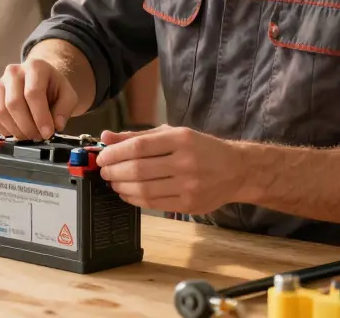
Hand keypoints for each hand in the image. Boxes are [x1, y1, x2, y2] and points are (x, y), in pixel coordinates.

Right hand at [0, 58, 79, 140]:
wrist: (40, 82)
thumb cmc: (54, 88)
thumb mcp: (68, 95)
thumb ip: (65, 109)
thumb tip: (56, 126)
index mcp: (35, 67)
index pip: (33, 93)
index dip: (40, 117)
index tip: (48, 133)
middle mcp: (13, 72)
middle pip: (14, 104)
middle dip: (27, 126)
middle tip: (38, 137)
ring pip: (0, 113)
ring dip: (16, 130)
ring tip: (29, 135)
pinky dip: (4, 131)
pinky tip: (17, 131)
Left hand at [96, 125, 236, 214]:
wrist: (237, 170)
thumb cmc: (201, 148)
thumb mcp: (173, 134)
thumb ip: (139, 136)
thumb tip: (106, 136)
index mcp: (181, 138)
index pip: (139, 146)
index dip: (115, 153)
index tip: (102, 157)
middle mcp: (185, 161)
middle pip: (138, 169)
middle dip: (114, 172)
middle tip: (104, 172)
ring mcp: (189, 185)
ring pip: (144, 189)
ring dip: (122, 187)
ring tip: (114, 183)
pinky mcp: (189, 204)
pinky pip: (154, 204)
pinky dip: (135, 199)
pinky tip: (128, 194)